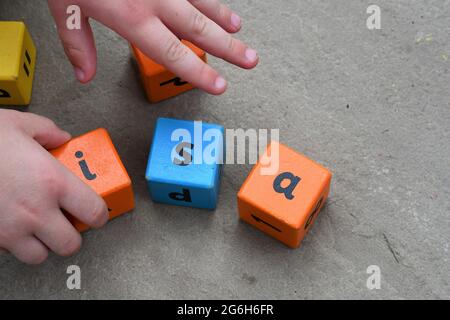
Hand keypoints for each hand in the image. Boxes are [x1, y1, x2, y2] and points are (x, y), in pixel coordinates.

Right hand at [0, 110, 108, 263]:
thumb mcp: (19, 124)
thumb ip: (48, 131)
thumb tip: (62, 137)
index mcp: (53, 182)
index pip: (93, 211)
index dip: (99, 215)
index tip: (96, 214)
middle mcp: (36, 210)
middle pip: (70, 244)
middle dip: (71, 235)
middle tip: (66, 223)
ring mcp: (11, 228)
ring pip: (40, 256)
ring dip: (43, 245)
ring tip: (38, 228)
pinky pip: (9, 253)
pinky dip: (14, 244)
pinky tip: (11, 225)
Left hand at [47, 0, 258, 94]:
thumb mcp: (65, 7)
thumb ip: (78, 44)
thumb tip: (85, 75)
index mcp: (132, 17)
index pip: (174, 54)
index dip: (200, 73)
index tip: (220, 84)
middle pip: (200, 31)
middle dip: (229, 48)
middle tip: (250, 60)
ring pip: (203, 3)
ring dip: (223, 18)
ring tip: (239, 31)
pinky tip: (220, 2)